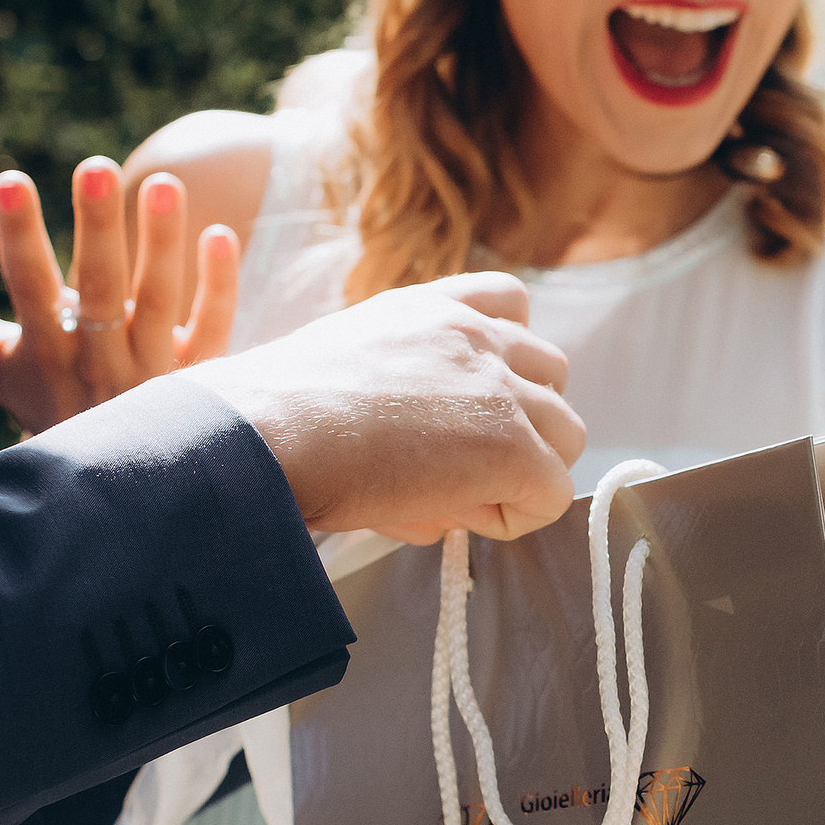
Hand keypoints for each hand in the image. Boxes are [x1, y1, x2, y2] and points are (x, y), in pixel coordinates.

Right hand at [0, 158, 238, 435]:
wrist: (114, 482)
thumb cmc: (47, 400)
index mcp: (45, 350)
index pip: (27, 288)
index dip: (17, 237)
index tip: (8, 179)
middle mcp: (99, 361)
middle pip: (101, 289)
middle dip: (96, 228)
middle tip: (96, 165)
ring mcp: (155, 371)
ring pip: (162, 302)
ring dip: (162, 244)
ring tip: (165, 181)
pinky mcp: (202, 376)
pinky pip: (213, 328)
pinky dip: (218, 285)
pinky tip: (220, 234)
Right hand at [188, 272, 585, 542]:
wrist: (258, 435)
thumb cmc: (275, 419)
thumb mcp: (346, 369)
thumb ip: (407, 392)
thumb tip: (441, 468)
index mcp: (430, 308)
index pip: (512, 305)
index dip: (505, 365)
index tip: (464, 410)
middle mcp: (473, 334)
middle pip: (553, 376)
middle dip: (520, 424)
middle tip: (455, 467)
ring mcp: (500, 387)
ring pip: (567, 436)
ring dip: (523, 472)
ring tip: (452, 498)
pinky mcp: (512, 446)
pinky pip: (553, 493)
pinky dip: (515, 517)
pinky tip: (453, 518)